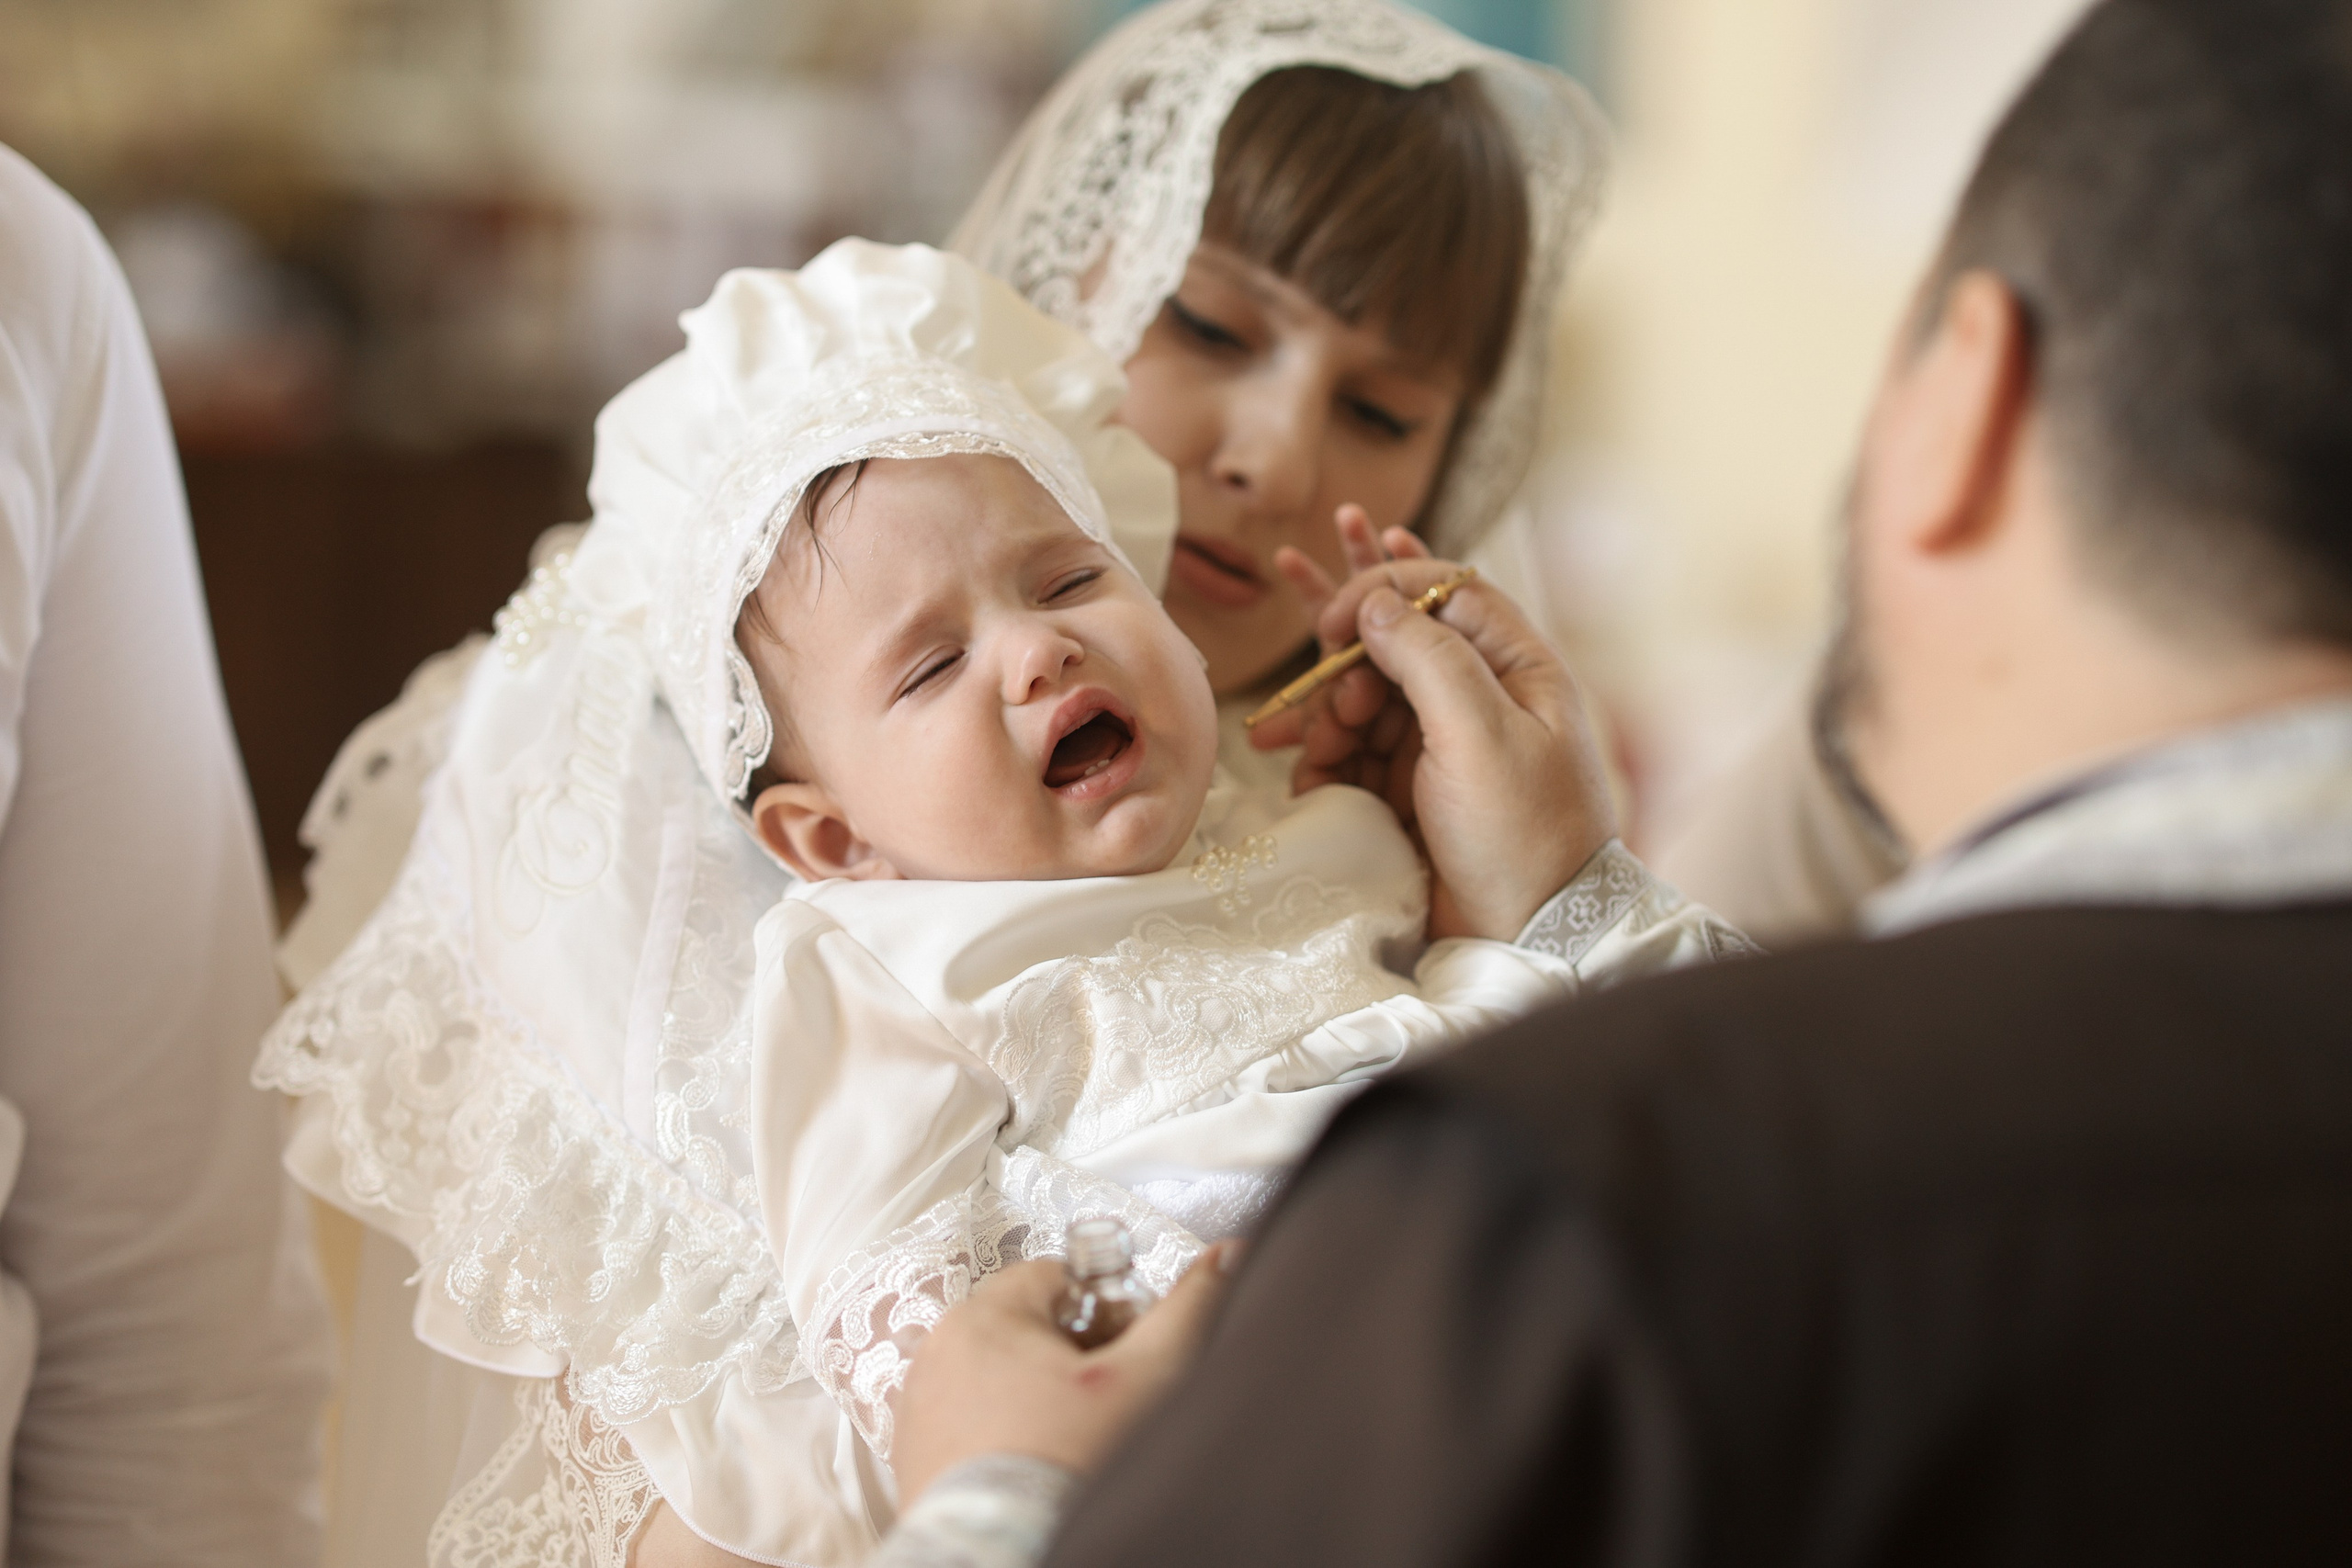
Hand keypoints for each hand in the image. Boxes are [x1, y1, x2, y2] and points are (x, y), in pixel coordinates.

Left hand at [890, 1245, 1239, 1505]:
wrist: (1009, 1554)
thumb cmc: (1070, 1467)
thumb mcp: (1147, 1377)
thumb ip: (1189, 1308)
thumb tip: (1226, 1257)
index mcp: (984, 1317)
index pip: (1056, 1277)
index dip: (1104, 1310)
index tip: (1123, 1354)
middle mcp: (938, 1354)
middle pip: (1025, 1327)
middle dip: (1070, 1356)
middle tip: (1103, 1403)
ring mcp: (920, 1408)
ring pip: (996, 1377)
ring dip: (1036, 1397)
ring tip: (1070, 1439)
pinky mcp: (914, 1458)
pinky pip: (968, 1424)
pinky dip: (1002, 1437)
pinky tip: (1036, 1463)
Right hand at [1260, 508, 1617, 940]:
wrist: (1529, 936)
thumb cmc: (1521, 832)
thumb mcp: (1480, 733)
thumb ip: (1427, 656)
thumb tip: (1375, 602)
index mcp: (1515, 668)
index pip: (1443, 594)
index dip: (1382, 595)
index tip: (1333, 628)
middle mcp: (1480, 698)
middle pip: (1392, 649)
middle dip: (1346, 674)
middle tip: (1335, 718)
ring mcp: (1443, 746)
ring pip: (1365, 703)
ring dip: (1327, 723)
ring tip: (1316, 759)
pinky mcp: (1412, 790)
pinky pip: (1355, 756)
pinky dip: (1326, 763)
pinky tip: (1310, 781)